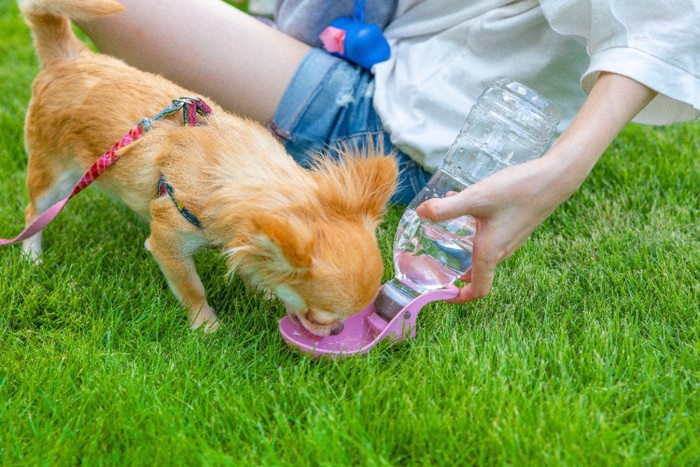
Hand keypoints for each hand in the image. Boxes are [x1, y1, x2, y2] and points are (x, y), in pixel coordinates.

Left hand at [417, 72, 656, 302]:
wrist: (554, 177)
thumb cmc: (517, 190)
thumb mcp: (476, 197)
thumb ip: (447, 207)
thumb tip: (421, 212)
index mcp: (490, 253)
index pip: (477, 291)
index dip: (458, 298)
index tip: (440, 293)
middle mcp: (501, 251)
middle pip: (476, 274)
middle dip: (455, 274)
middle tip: (434, 265)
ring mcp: (510, 240)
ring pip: (482, 255)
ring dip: (463, 253)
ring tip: (443, 237)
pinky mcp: (514, 227)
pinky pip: (490, 240)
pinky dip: (474, 235)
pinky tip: (464, 209)